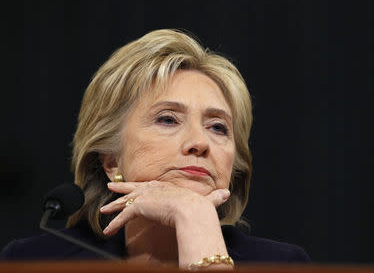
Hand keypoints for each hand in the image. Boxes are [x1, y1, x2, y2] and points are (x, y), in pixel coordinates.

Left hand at [99, 181, 229, 235]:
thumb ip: (215, 198)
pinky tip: (108, 231)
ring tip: (103, 211)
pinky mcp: (140, 207)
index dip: (142, 186)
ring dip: (114, 207)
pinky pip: (123, 217)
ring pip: (125, 201)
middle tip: (111, 186)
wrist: (192, 210)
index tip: (136, 185)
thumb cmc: (200, 207)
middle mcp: (154, 190)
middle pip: (134, 188)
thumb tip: (227, 194)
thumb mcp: (207, 201)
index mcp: (167, 188)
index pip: (151, 185)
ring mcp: (146, 197)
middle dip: (122, 188)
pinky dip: (115, 224)